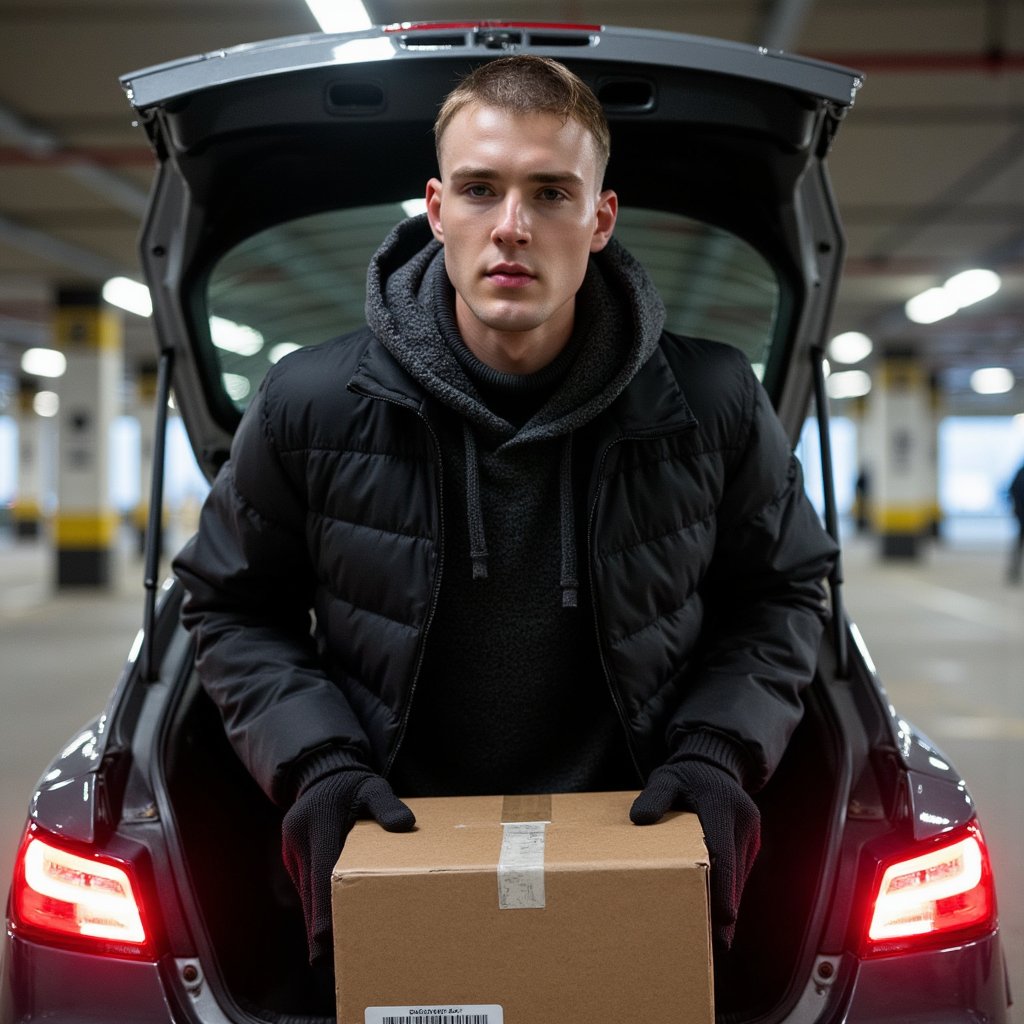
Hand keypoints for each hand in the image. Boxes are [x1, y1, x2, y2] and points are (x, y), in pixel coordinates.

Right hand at [281, 768, 414, 962]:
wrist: (321, 774)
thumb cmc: (352, 784)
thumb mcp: (373, 787)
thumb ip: (386, 805)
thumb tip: (404, 825)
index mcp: (319, 824)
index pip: (321, 874)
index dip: (323, 909)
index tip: (325, 938)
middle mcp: (299, 841)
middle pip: (310, 894)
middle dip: (318, 929)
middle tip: (328, 963)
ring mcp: (293, 851)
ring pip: (305, 895)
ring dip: (315, 922)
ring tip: (329, 956)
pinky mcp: (294, 859)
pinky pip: (305, 888)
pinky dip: (315, 908)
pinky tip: (327, 929)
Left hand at [630, 758, 759, 948]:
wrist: (713, 762)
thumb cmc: (685, 775)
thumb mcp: (665, 779)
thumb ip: (654, 796)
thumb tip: (640, 819)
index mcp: (722, 806)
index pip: (723, 853)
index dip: (723, 888)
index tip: (724, 918)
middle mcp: (744, 821)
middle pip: (734, 872)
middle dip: (728, 909)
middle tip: (719, 943)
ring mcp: (750, 832)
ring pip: (740, 876)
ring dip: (731, 904)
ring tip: (719, 939)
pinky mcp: (750, 841)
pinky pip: (740, 871)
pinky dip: (731, 892)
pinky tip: (722, 916)